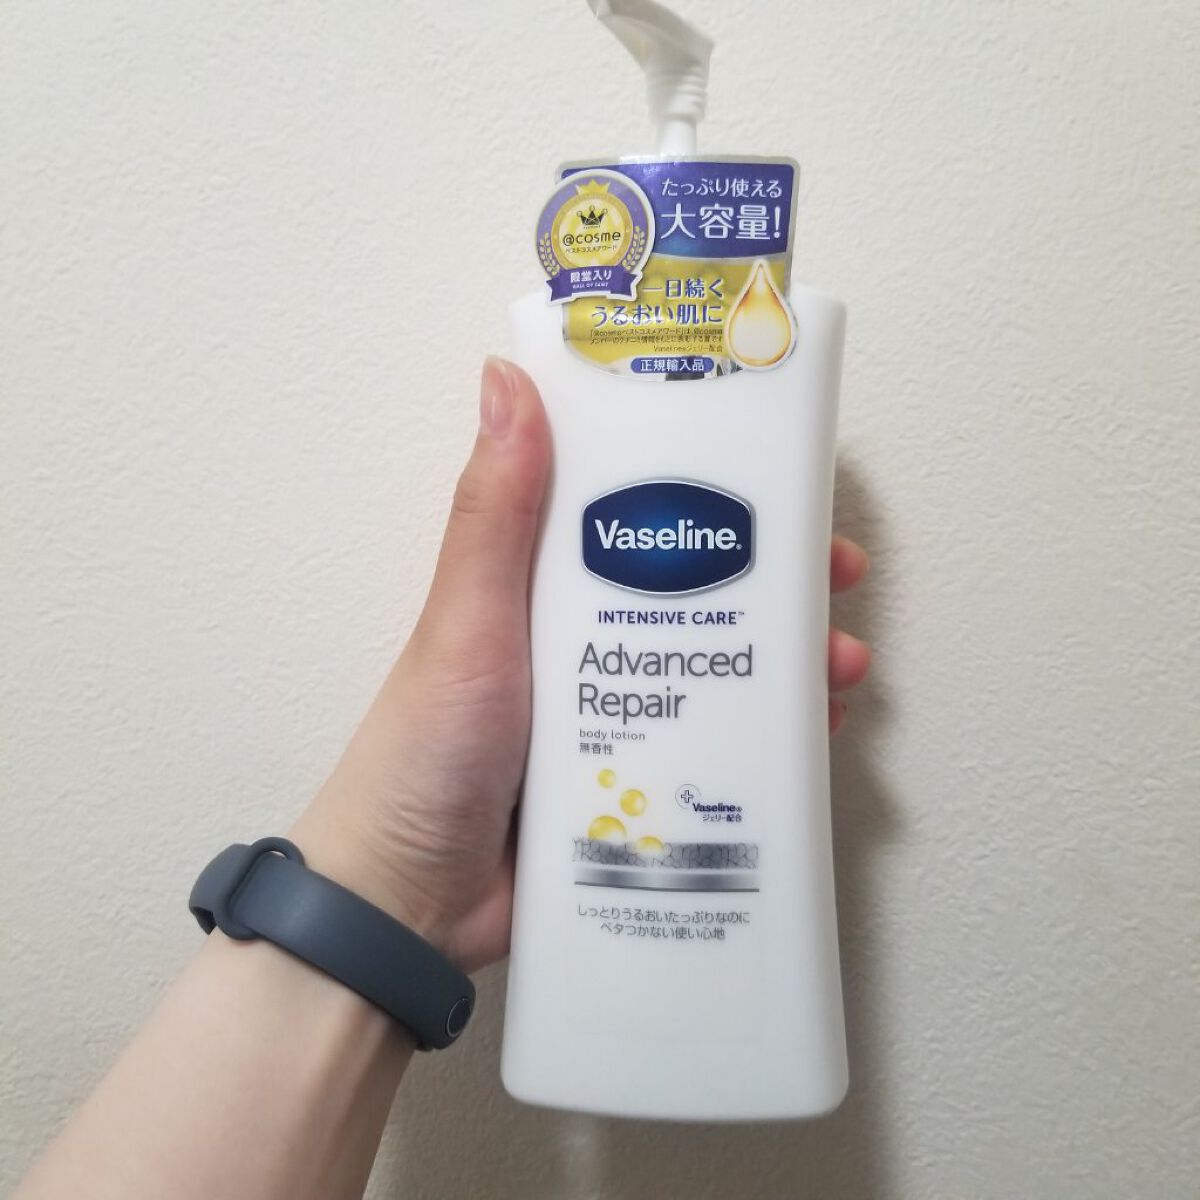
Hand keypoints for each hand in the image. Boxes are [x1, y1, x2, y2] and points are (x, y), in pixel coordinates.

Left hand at [291, 358, 870, 971]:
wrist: (410, 902)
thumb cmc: (426, 751)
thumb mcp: (468, 623)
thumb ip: (494, 514)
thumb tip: (508, 376)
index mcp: (551, 590)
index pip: (644, 517)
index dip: (713, 490)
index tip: (778, 477)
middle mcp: (594, 645)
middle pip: (704, 593)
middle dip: (780, 578)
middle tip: (836, 575)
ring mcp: (623, 720)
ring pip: (726, 672)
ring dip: (793, 659)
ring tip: (842, 665)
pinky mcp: (642, 789)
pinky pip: (723, 754)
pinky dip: (774, 742)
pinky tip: (817, 737)